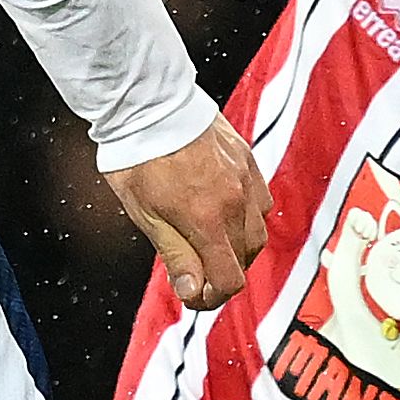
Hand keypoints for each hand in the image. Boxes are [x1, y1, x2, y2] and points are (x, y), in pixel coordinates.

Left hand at [111, 114, 269, 310]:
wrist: (147, 102)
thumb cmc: (138, 156)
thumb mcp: (146, 215)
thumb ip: (175, 255)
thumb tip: (192, 291)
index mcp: (207, 219)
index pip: (229, 279)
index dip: (212, 298)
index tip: (194, 296)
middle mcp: (234, 201)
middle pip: (245, 259)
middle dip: (222, 273)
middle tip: (196, 272)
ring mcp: (245, 179)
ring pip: (257, 232)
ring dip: (237, 248)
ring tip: (210, 243)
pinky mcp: (248, 160)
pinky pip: (261, 202)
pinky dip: (248, 218)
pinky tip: (226, 214)